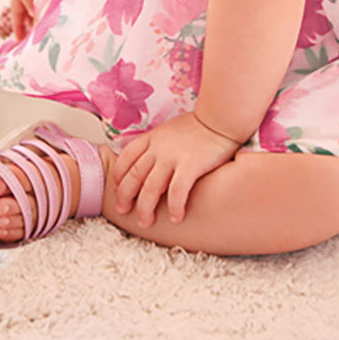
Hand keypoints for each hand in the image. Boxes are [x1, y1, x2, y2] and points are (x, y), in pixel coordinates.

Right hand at [0, 0, 62, 41]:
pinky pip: (46, 3)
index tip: (19, 41)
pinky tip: (53, 17)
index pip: (17, 12)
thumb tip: (32, 15)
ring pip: (35, 8)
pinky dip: (46, 11)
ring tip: (41, 32)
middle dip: (25, 25)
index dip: (18, 26)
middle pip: (25, 11)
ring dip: (36, 20)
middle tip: (29, 40)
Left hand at [112, 112, 241, 226]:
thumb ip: (157, 143)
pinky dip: (174, 207)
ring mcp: (173, 157)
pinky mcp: (191, 166)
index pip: (126, 158)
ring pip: (150, 188)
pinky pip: (177, 192)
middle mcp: (158, 148)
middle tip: (124, 210)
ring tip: (146, 221)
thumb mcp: (169, 129)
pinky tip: (176, 218)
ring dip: (145, 208)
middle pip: (134, 176)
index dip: (118, 176)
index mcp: (152, 138)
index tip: (118, 188)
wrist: (220, 118)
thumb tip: (148, 158)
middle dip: (125, 196)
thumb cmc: (198, 125)